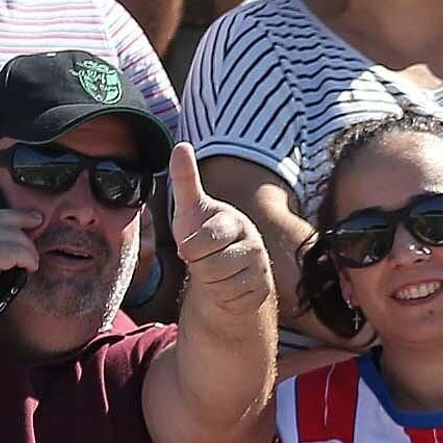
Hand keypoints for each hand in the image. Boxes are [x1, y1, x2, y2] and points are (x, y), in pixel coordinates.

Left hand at [171, 144, 274, 317]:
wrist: (223, 277)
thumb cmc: (203, 241)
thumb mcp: (189, 212)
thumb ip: (186, 180)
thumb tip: (181, 145)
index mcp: (233, 220)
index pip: (205, 238)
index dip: (190, 248)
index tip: (188, 248)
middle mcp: (251, 240)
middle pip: (209, 262)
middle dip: (197, 265)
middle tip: (201, 261)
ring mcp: (259, 265)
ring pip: (219, 282)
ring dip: (209, 282)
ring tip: (214, 272)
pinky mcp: (262, 288)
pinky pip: (229, 296)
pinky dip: (221, 295)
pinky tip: (225, 286)